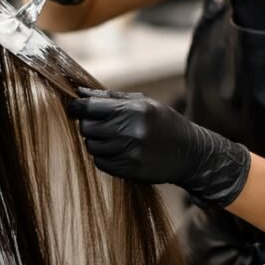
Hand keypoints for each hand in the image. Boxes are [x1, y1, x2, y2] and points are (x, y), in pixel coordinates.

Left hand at [66, 87, 251, 208]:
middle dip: (88, 125)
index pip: (89, 107)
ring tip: (114, 138)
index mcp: (133, 109)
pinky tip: (120, 152)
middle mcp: (130, 131)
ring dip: (97, 142)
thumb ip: (111, 97)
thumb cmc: (164, 123)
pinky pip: (100, 163)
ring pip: (92, 146)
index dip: (77, 107)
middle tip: (101, 124)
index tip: (74, 108)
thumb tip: (80, 93)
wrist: (190, 153)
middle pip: (87, 128)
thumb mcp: (144, 102)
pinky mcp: (129, 170)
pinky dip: (104, 157)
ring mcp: (129, 152)